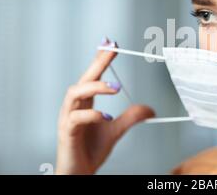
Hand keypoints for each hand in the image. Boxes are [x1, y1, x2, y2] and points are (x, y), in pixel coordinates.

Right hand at [56, 37, 154, 173]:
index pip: (92, 75)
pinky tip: (107, 116)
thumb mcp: (115, 130)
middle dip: (98, 62)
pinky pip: (76, 118)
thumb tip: (150, 109)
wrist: (78, 173)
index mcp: (85, 102)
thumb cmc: (90, 150)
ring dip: (96, 87)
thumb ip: (130, 118)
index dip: (100, 59)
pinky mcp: (66, 133)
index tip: (110, 43)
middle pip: (84, 78)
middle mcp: (74, 106)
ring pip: (75, 93)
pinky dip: (92, 115)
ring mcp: (67, 118)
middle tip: (112, 49)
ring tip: (115, 87)